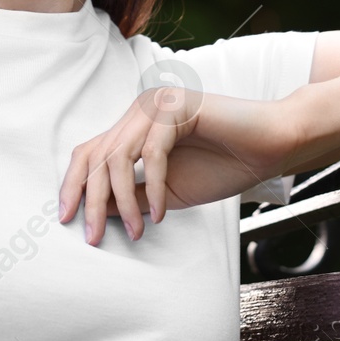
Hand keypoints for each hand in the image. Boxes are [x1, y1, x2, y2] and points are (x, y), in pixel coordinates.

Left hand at [57, 90, 299, 245]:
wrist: (272, 147)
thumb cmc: (223, 167)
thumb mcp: (166, 193)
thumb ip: (132, 198)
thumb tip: (95, 214)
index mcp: (133, 127)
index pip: (89, 152)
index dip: (73, 185)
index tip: (67, 220)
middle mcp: (139, 110)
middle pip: (97, 155)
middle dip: (91, 199)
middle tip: (91, 236)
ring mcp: (157, 105)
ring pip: (119, 155)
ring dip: (122, 199)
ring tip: (136, 233)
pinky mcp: (178, 107)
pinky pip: (152, 152)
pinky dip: (154, 187)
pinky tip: (162, 214)